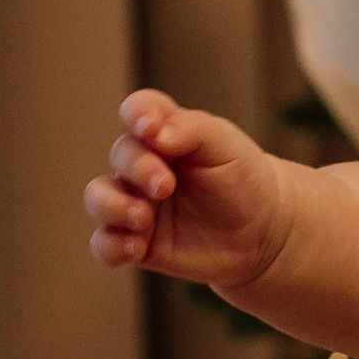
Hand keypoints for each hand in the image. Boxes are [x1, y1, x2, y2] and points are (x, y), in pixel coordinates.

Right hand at [86, 90, 289, 287]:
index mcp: (165, 132)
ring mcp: (136, 203)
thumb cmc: (241, 179)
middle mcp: (144, 165)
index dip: (137, 114)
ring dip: (112, 205)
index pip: (139, 110)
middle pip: (122, 153)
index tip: (150, 129)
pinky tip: (134, 247)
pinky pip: (104, 243)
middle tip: (165, 186)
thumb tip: (156, 134)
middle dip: (139, 168)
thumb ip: (192, 130)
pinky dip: (111, 245)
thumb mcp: (226, 146)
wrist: (261, 232)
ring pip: (98, 197)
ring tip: (142, 218)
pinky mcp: (137, 242)